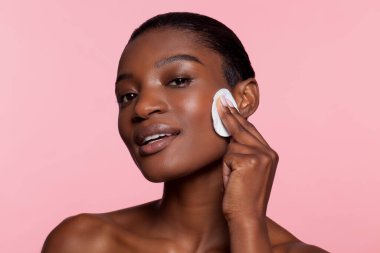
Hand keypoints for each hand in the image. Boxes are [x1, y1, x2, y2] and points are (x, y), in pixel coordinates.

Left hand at [217, 95, 278, 222]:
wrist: (247, 217)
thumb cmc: (243, 197)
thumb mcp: (246, 171)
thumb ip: (243, 152)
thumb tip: (229, 135)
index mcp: (270, 154)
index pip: (251, 131)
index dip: (238, 118)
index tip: (228, 106)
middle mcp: (269, 152)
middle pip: (243, 129)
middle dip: (229, 116)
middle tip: (219, 100)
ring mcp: (261, 155)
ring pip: (232, 144)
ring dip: (228, 161)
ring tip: (235, 180)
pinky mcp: (249, 160)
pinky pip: (227, 156)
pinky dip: (226, 169)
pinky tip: (233, 182)